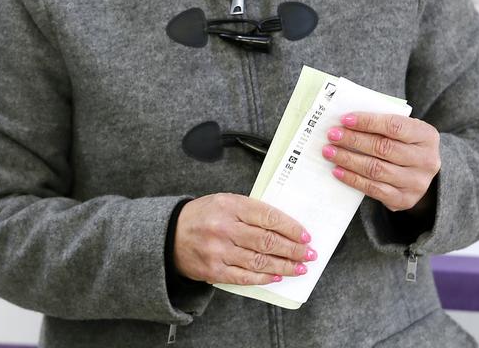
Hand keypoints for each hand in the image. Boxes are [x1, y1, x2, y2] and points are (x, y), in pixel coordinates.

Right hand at [172, 193, 314, 285]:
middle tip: (308, 254)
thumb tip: (282, 225)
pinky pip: (245, 276)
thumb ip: (249, 211)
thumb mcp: (223, 202)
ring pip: (260, 261)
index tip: (305, 235)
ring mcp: (218, 250)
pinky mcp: (214, 270)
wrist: (169, 235)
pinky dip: (264, 277)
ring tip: (299, 268)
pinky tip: (276, 276)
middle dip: (293, 249)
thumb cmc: (202, 216)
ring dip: (284, 266)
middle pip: (267, 241)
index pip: (268, 217)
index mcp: (229, 205)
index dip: (291, 228)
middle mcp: (224, 227)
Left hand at [322, 112, 440, 212]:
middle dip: (354, 140)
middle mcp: (426, 160)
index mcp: (426, 136)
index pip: (395, 126)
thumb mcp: (402, 130)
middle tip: (332, 135)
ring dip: (348, 159)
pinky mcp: (404, 200)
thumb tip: (345, 121)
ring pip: (376, 169)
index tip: (344, 119)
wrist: (419, 174)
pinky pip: (374, 189)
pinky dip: (353, 179)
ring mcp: (416, 182)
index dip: (368, 122)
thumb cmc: (403, 144)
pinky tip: (337, 171)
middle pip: (384, 148)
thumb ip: (381, 123)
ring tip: (329, 152)